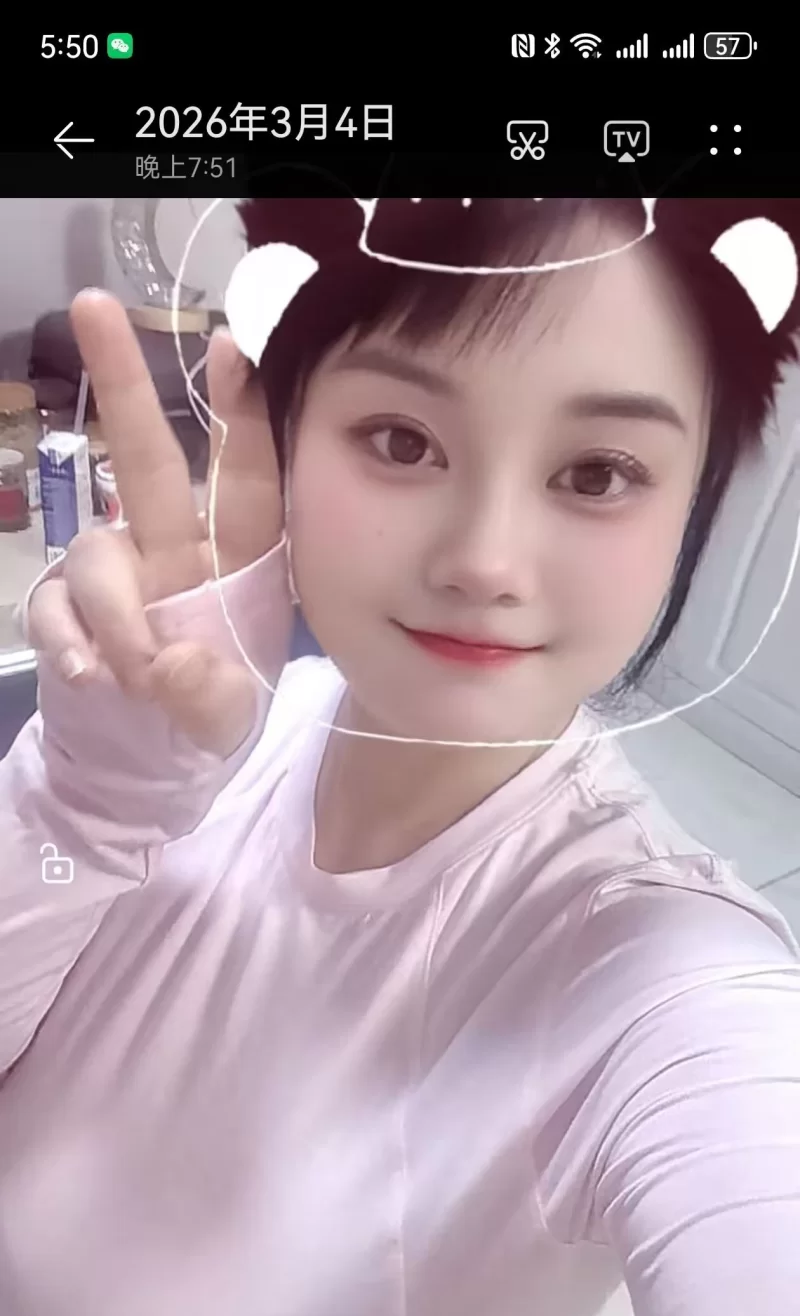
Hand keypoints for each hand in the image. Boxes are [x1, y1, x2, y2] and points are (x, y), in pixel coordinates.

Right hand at [27, 290, 289, 758]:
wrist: (150, 764)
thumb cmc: (209, 718)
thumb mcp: (228, 719)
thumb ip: (209, 698)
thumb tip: (167, 666)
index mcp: (235, 559)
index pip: (245, 481)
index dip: (241, 417)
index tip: (235, 349)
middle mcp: (172, 549)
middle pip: (145, 458)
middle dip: (124, 382)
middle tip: (93, 305)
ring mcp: (114, 575)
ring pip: (95, 556)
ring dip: (117, 621)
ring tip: (138, 682)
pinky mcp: (65, 610)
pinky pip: (53, 608)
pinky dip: (71, 644)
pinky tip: (92, 679)